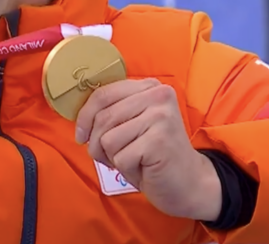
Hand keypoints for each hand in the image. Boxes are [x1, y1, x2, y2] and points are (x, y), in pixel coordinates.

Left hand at [75, 79, 221, 221]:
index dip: (84, 116)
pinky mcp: (159, 141)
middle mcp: (158, 95)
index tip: (81, 136)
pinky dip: (126, 170)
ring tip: (133, 160)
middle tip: (111, 157)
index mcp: (149, 86)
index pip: (103, 93)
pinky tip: (143, 168)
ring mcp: (160, 117)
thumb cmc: (153, 154)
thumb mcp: (133, 124)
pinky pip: (120, 157)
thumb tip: (79, 116)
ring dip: (113, 158)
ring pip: (108, 139)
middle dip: (97, 143)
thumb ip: (113, 111)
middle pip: (103, 117)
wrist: (189, 183)